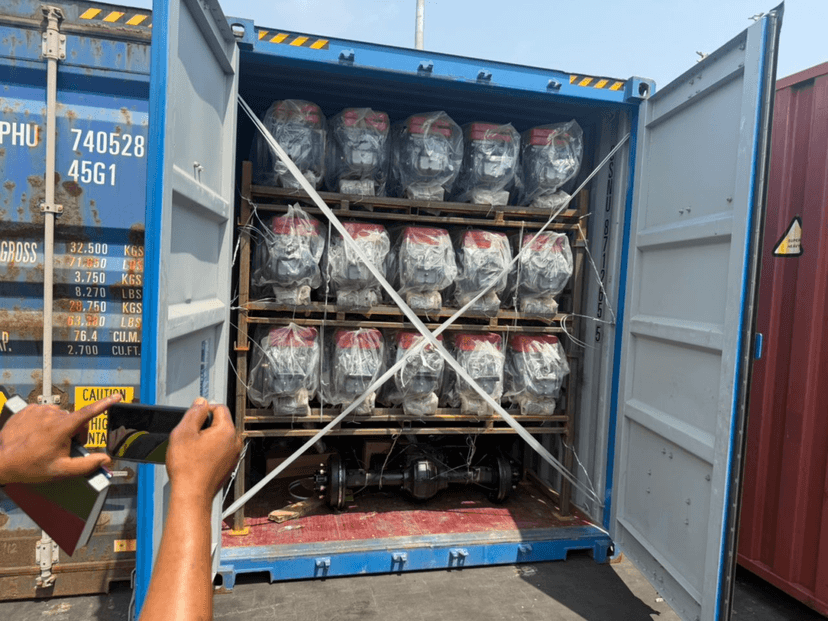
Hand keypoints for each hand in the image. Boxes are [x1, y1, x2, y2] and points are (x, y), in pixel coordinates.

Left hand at [0, 394, 119, 484]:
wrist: (0, 460)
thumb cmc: (29, 466)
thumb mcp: (60, 471)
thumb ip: (87, 465)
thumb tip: (105, 460)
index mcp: (62, 427)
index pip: (89, 412)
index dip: (105, 403)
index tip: (117, 396)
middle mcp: (52, 414)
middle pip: (75, 420)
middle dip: (75, 433)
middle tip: (63, 449)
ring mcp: (39, 410)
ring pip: (60, 417)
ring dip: (59, 428)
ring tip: (46, 443)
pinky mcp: (28, 409)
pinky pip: (45, 413)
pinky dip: (45, 423)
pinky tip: (36, 435)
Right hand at [165, 398, 240, 506]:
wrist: (192, 495)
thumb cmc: (188, 469)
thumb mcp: (183, 432)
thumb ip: (194, 413)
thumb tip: (201, 402)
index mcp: (227, 430)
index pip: (219, 407)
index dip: (203, 409)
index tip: (193, 418)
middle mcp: (235, 441)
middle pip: (220, 422)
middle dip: (205, 425)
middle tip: (190, 437)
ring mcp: (233, 454)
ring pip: (219, 436)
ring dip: (207, 439)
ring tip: (192, 450)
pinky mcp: (229, 464)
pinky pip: (220, 450)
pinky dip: (209, 450)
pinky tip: (197, 459)